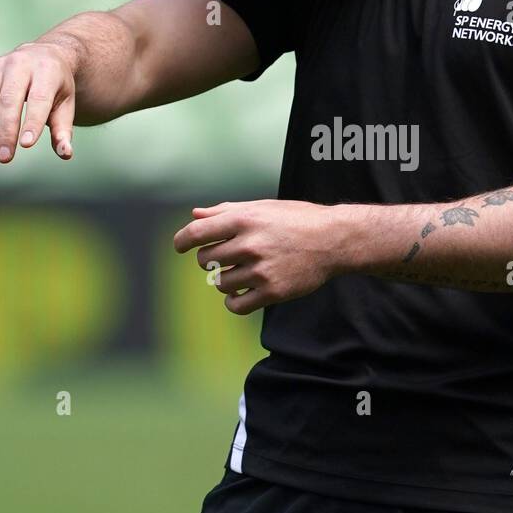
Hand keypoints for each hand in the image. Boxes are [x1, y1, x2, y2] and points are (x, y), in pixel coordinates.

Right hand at [0, 42, 75, 162]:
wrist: (41, 56)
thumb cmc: (55, 87)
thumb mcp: (66, 104)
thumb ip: (63, 130)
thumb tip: (65, 154)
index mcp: (46, 70)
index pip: (39, 98)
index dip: (32, 121)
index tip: (26, 145)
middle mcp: (20, 63)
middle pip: (9, 100)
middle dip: (5, 131)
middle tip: (4, 158)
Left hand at [174, 199, 347, 313]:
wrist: (333, 240)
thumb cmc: (295, 219)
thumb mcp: (261, 208)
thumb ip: (225, 212)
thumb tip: (194, 215)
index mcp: (244, 219)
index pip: (196, 233)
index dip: (181, 241)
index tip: (179, 247)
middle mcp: (249, 244)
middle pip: (205, 260)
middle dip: (210, 259)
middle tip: (227, 257)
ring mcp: (261, 270)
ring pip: (220, 283)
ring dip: (224, 279)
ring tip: (241, 272)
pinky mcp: (272, 292)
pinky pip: (235, 305)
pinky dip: (233, 301)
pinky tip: (240, 293)